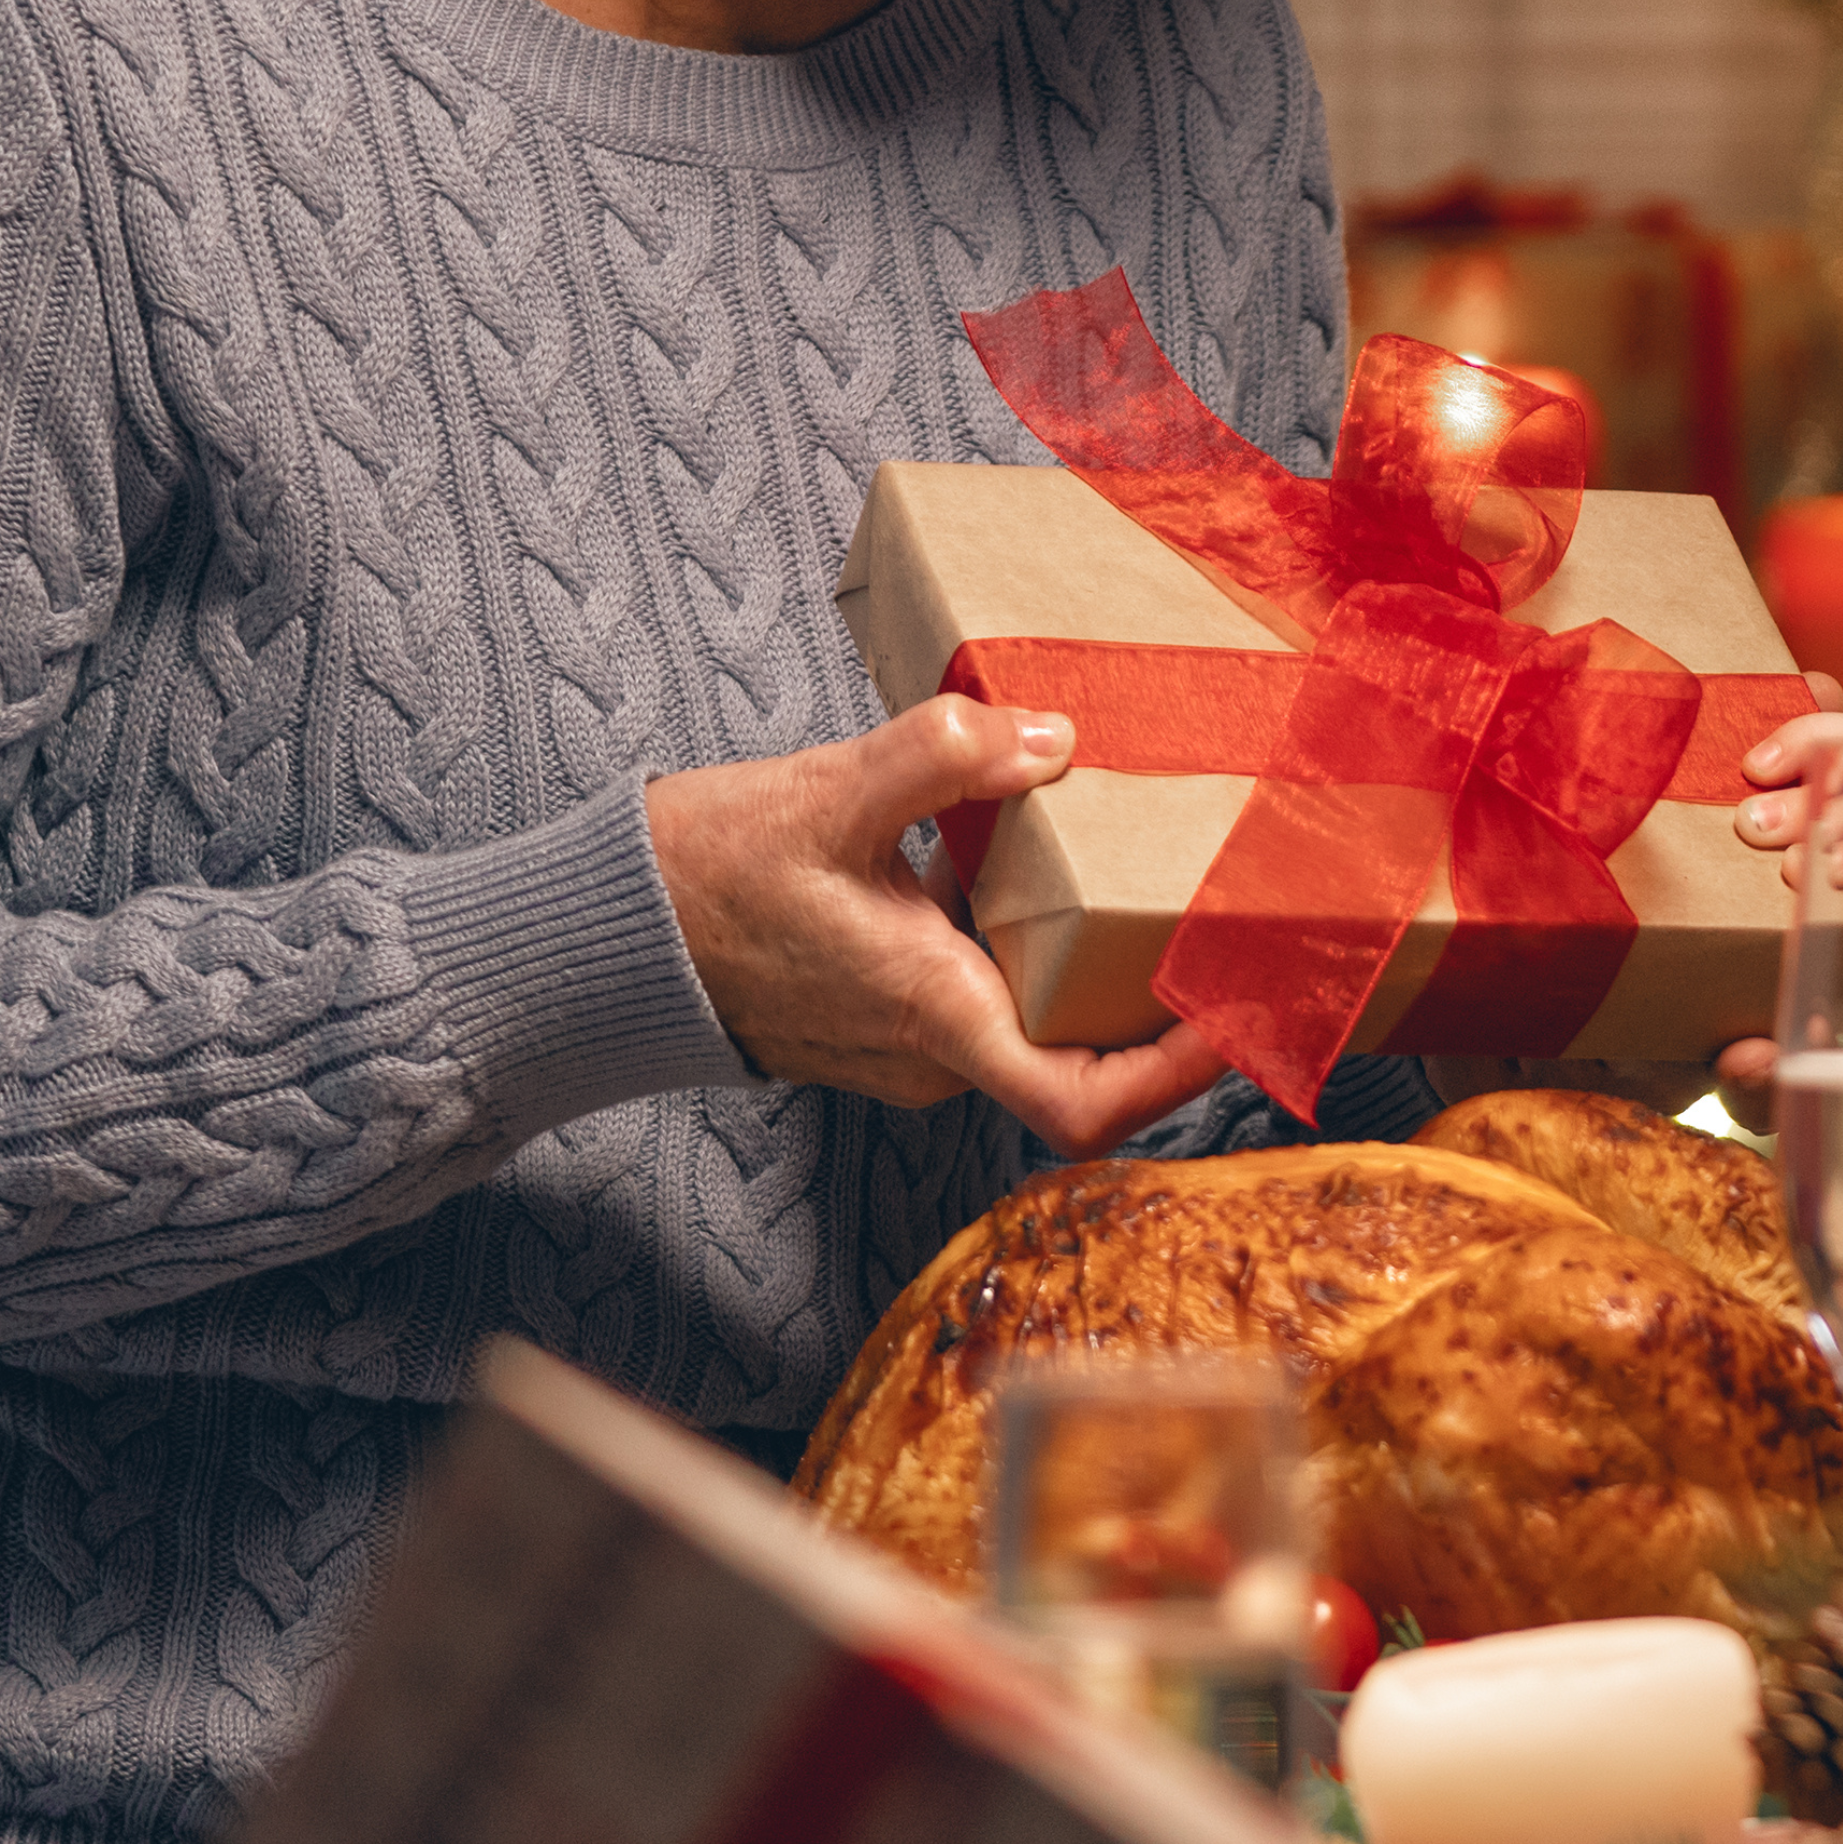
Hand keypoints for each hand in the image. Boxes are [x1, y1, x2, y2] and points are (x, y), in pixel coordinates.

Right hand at [645, 698, 1232, 1155]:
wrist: (599, 933)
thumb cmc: (698, 880)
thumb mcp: (825, 795)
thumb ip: (941, 756)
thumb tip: (1048, 738)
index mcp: (936, 1018)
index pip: (1081, 1105)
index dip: (1176, 1075)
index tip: (1243, 1015)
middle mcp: (936, 1051)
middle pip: (1085, 1053)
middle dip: (1162, 994)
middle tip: (1237, 919)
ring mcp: (913, 1039)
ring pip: (1038, 1013)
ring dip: (1098, 956)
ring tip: (1171, 876)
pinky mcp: (893, 1008)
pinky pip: (992, 986)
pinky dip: (1036, 936)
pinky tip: (1057, 859)